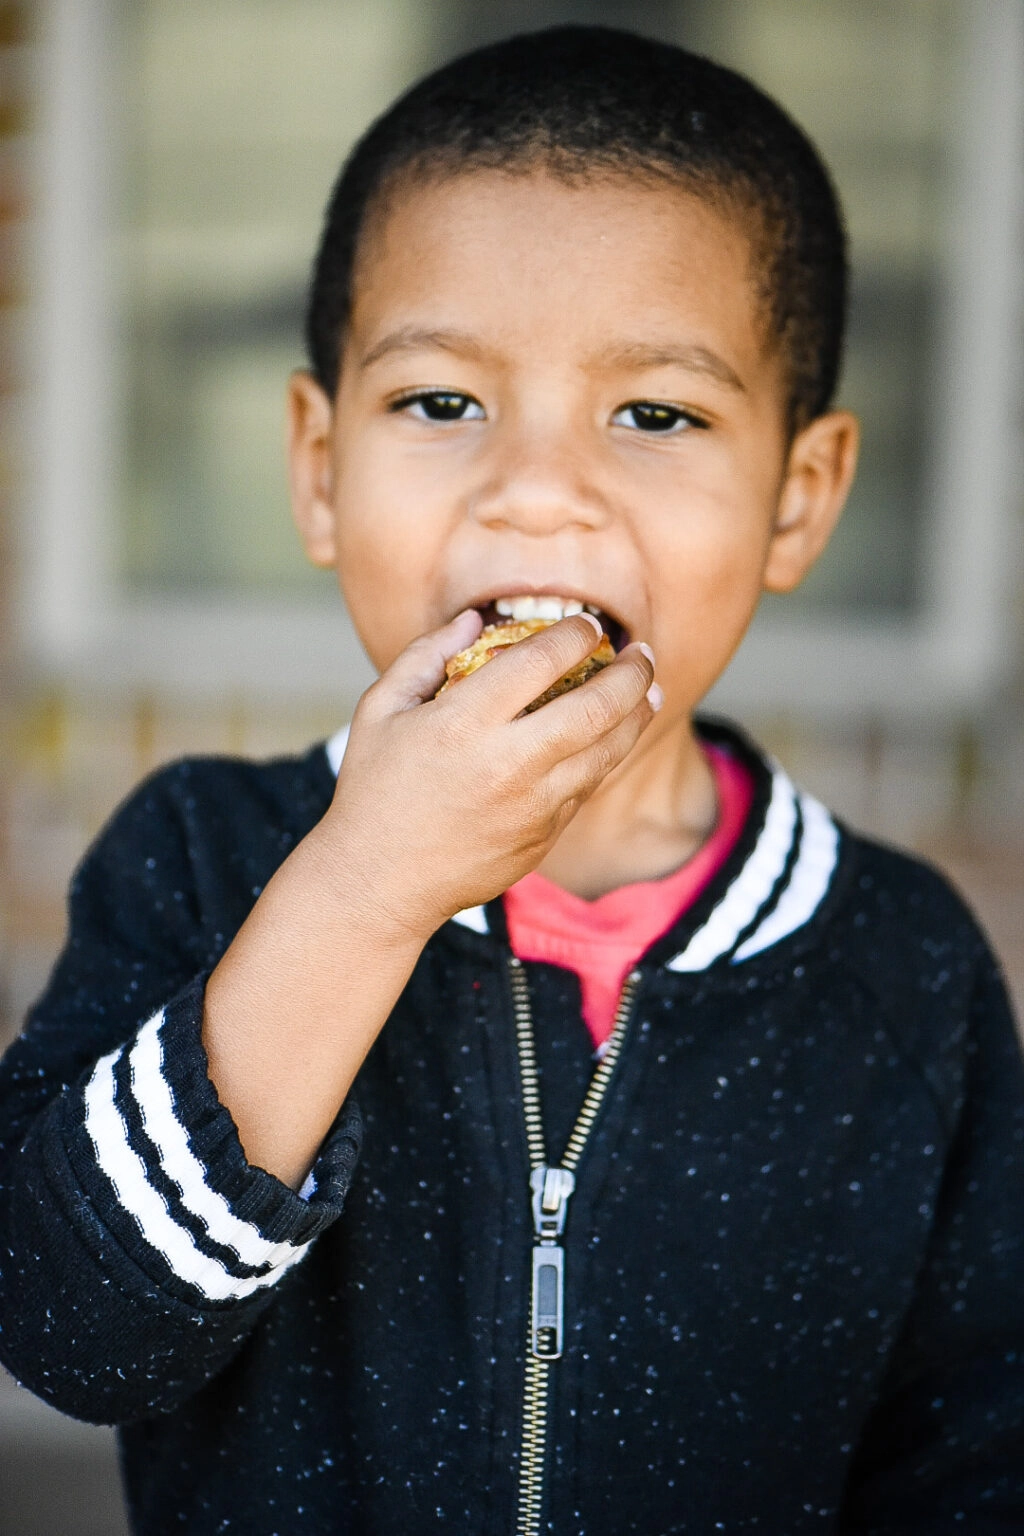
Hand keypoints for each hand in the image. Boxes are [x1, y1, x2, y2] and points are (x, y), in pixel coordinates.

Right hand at [311, 608, 657, 942]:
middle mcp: (508, 762)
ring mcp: (533, 804)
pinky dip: (608, 754)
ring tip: (648, 689)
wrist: (379, 881)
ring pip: (608, 750)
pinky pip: (588, 785)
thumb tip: (476, 620)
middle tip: (641, 653)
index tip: (588, 624)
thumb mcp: (379, 710)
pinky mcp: (544, 835)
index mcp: (464, 722)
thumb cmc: (373, 789)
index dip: (576, 634)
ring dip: (637, 713)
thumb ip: (426, 655)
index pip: (542, 660)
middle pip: (597, 705)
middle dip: (630, 671)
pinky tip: (614, 735)